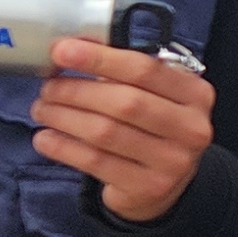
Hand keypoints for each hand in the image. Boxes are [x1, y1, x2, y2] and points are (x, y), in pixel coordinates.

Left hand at [33, 36, 219, 225]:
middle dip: (76, 91)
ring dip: (64, 117)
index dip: (100, 58)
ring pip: (106, 132)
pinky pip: (96, 162)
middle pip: (125, 102)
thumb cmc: (152, 127)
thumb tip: (71, 49)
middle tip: (47, 88)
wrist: (166, 184)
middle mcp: (192, 128)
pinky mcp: (148, 188)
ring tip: (41, 110)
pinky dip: (63, 147)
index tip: (61, 50)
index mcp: (196, 94)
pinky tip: (45, 139)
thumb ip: (125, 74)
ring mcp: (172, 162)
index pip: (144, 70)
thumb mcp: (155, 96)